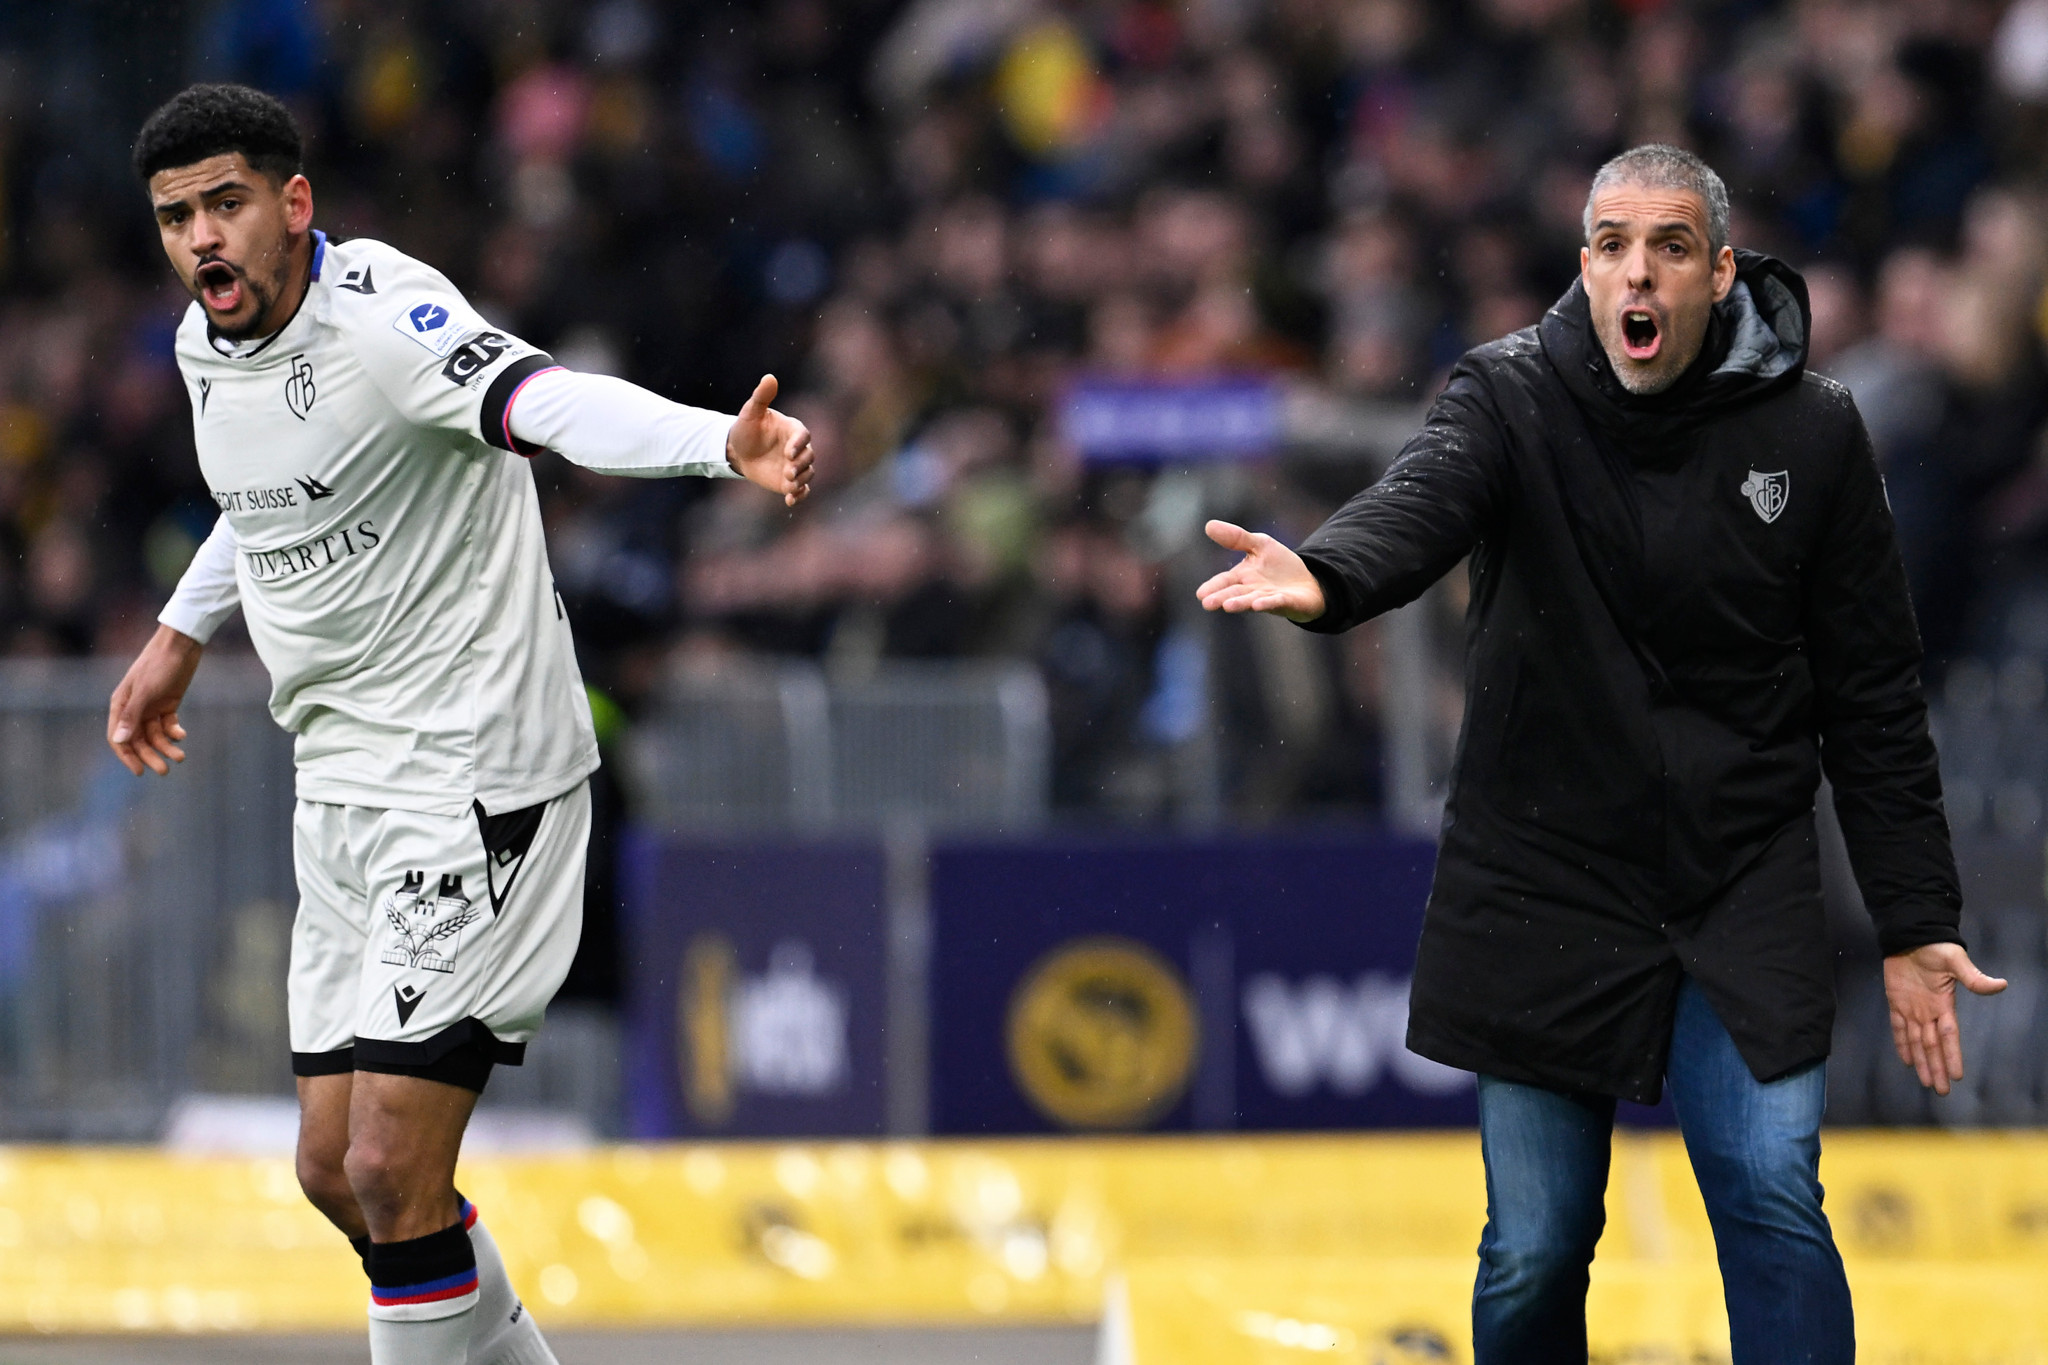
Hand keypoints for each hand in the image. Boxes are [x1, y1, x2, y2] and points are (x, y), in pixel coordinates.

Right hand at [107, 625, 204, 775]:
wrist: (181, 645)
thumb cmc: (159, 665)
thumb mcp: (145, 691)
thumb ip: (132, 716)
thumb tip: (119, 740)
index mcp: (121, 705)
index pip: (118, 738)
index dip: (127, 756)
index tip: (140, 771)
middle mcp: (134, 708)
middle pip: (139, 740)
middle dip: (151, 756)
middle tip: (165, 771)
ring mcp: (151, 706)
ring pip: (156, 735)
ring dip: (167, 746)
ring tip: (180, 757)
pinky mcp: (168, 703)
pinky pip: (168, 725)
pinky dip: (175, 732)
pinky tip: (182, 734)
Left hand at [725, 374, 814, 506]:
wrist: (737, 451)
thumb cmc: (745, 429)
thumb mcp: (750, 412)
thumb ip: (762, 397)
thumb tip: (769, 377)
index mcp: (792, 430)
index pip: (803, 435)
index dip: (799, 444)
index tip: (788, 452)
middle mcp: (798, 448)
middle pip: (809, 456)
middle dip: (801, 465)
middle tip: (788, 471)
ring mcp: (795, 465)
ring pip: (808, 473)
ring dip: (801, 480)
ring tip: (789, 486)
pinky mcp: (790, 481)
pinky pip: (802, 489)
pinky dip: (800, 495)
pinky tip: (790, 501)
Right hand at [1195, 520, 1326, 622]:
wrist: (1309, 583)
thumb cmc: (1280, 566)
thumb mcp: (1259, 544)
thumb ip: (1236, 537)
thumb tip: (1208, 525)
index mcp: (1243, 577)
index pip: (1225, 581)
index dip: (1213, 587)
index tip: (1200, 594)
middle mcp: (1252, 590)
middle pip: (1235, 593)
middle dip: (1222, 597)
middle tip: (1207, 603)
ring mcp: (1268, 598)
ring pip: (1251, 600)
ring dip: (1240, 603)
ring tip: (1227, 606)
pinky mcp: (1286, 602)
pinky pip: (1275, 602)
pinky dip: (1266, 603)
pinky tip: (1258, 604)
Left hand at [1883, 942, 2005, 1095]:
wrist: (1911, 935)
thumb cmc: (1935, 947)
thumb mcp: (1955, 961)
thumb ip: (1974, 977)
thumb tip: (2000, 985)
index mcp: (1944, 1005)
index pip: (1949, 1037)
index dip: (1952, 1056)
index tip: (1957, 1076)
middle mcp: (1929, 1012)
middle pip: (1932, 1046)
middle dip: (1937, 1068)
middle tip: (1941, 1091)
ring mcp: (1912, 1008)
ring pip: (1916, 1042)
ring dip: (1921, 1062)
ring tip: (1926, 1083)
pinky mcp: (1896, 1001)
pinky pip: (1897, 1027)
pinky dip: (1901, 1044)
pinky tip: (1905, 1061)